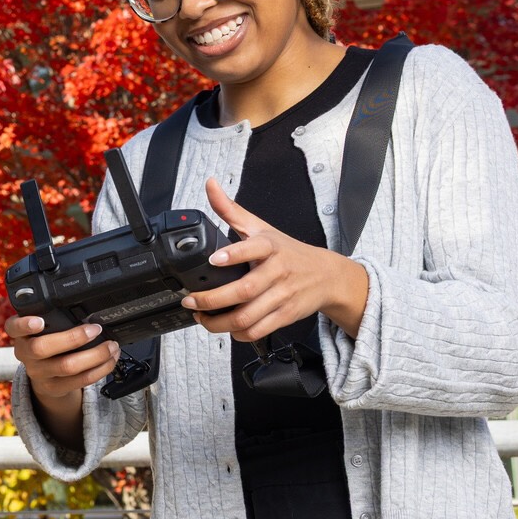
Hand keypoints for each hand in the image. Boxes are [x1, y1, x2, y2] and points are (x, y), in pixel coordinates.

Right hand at [6, 314, 118, 402]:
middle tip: (96, 329)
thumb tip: (86, 307)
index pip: (13, 327)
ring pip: (67, 366)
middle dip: (73, 338)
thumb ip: (52, 318)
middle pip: (42, 348)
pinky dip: (99, 370)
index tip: (39, 321)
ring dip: (95, 355)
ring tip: (111, 346)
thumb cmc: (46, 343)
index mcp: (20, 335)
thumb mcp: (41, 330)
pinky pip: (80, 380)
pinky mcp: (54, 388)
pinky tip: (109, 361)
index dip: (24, 324)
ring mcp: (38, 373)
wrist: (44, 376)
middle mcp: (25, 354)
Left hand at [182, 178, 369, 339]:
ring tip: (201, 318)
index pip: (253, 248)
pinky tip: (225, 327)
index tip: (212, 260)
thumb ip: (230, 209)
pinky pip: (258, 331)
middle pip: (245, 291)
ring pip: (248, 316)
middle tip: (191, 300)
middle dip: (212, 300)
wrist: (327, 275)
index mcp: (270, 247)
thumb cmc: (288, 251)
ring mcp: (282, 296)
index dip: (233, 255)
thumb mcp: (260, 227)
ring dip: (219, 322)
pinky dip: (238, 333)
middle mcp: (277, 272)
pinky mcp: (286, 316)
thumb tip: (210, 185)